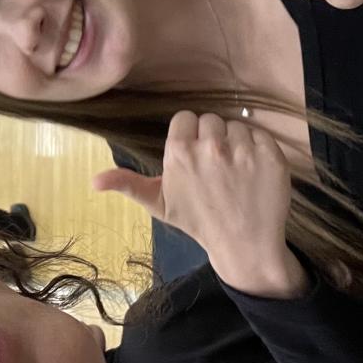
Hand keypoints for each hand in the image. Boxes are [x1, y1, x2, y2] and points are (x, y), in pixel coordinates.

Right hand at [94, 112, 307, 297]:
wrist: (244, 244)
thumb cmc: (197, 221)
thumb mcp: (158, 203)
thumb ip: (126, 184)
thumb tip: (92, 181)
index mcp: (179, 153)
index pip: (185, 118)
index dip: (189, 135)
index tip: (193, 155)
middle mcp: (210, 147)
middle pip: (210, 120)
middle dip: (211, 137)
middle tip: (214, 166)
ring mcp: (243, 151)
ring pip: (235, 126)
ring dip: (235, 143)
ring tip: (234, 170)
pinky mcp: (271, 156)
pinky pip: (261, 134)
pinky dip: (258, 148)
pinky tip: (253, 171)